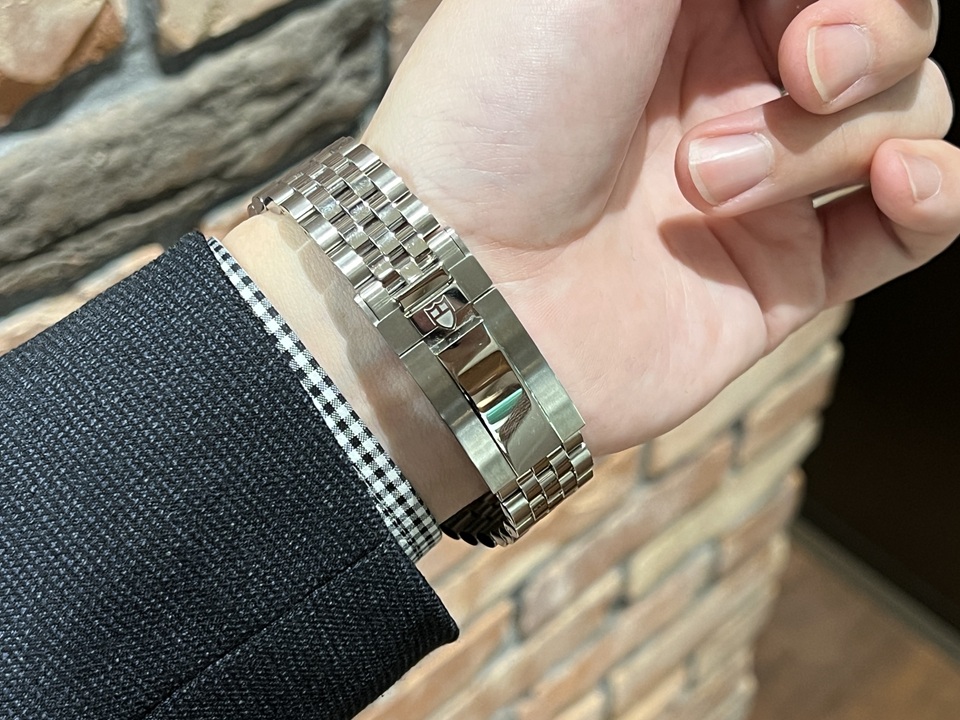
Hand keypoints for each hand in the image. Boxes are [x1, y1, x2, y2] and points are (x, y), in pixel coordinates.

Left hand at [363, 0, 954, 455]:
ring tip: (704, 183)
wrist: (463, 286)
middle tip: (800, 67)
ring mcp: (761, 183)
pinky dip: (933, 194)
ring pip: (901, 117)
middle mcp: (727, 86)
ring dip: (824, 139)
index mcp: (684, 7)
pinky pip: (910, 225)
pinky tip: (902, 182)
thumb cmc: (504, 109)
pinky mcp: (780, 275)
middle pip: (888, 28)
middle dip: (868, 33)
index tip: (796, 10)